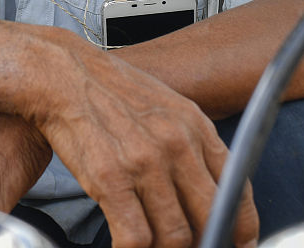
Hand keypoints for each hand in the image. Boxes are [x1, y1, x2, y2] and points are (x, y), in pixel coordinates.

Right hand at [26, 35, 258, 247]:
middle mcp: (176, 144)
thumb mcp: (165, 106)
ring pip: (174, 237)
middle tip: (190, 247)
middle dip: (203, 243)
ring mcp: (144, 163)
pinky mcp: (111, 179)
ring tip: (153, 247)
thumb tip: (206, 188)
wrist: (62, 73)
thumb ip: (190, 144)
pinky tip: (126, 247)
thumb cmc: (110, 91)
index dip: (241, 226)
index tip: (239, 242)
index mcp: (194, 126)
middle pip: (210, 219)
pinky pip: (135, 238)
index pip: (235, 188)